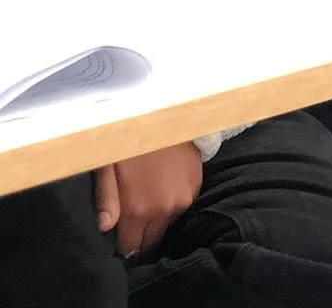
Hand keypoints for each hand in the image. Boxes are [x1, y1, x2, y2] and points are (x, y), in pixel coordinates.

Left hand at [94, 142, 203, 258]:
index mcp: (137, 208)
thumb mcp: (107, 166)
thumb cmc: (130, 141)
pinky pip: (179, 210)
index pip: (130, 248)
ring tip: (144, 205)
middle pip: (150, 243)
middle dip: (138, 240)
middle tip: (128, 228)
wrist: (168, 116)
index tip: (117, 241)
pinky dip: (168, 207)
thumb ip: (105, 199)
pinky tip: (160, 191)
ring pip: (165, 227)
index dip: (122, 248)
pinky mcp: (195, 190)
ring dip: (154, 224)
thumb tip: (104, 227)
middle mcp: (163, 210)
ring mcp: (182, 200)